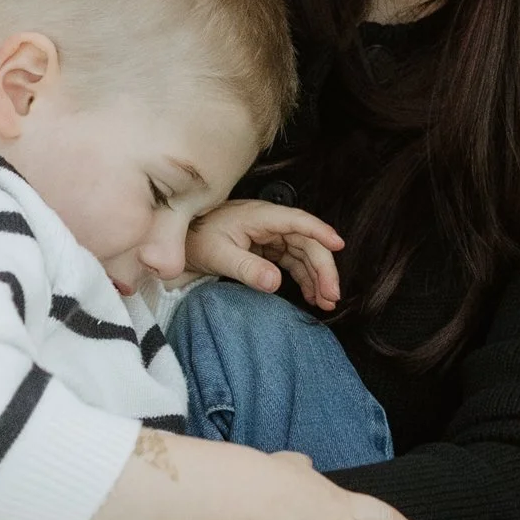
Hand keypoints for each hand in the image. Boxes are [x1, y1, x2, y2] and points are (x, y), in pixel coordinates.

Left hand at [188, 199, 345, 311]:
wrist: (180, 241)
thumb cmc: (196, 240)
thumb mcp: (218, 255)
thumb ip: (247, 268)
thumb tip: (275, 283)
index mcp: (261, 217)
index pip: (298, 222)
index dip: (321, 232)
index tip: (339, 245)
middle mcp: (271, 223)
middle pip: (307, 242)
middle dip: (323, 268)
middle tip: (332, 296)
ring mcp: (271, 236)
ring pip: (304, 254)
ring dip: (318, 277)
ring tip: (326, 302)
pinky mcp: (268, 248)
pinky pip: (293, 262)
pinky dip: (305, 279)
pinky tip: (312, 296)